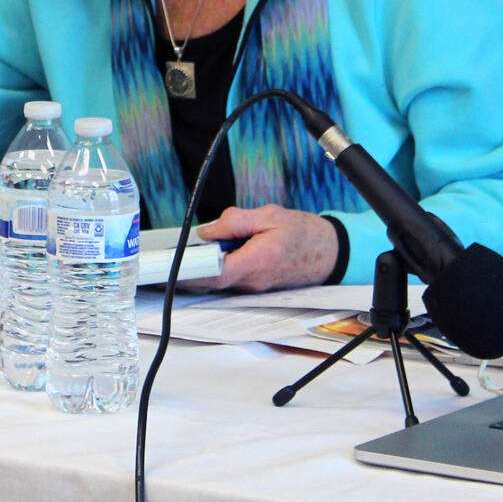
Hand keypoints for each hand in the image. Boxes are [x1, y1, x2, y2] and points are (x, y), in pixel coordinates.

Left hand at [182, 205, 339, 292]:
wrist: (330, 252)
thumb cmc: (305, 233)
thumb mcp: (270, 215)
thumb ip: (236, 221)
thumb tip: (207, 232)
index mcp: (258, 260)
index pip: (217, 274)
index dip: (191, 272)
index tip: (173, 265)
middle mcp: (255, 280)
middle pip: (213, 281)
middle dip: (190, 270)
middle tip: (172, 256)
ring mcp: (255, 286)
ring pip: (220, 281)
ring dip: (204, 268)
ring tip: (194, 252)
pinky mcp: (256, 286)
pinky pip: (230, 280)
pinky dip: (218, 269)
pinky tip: (215, 255)